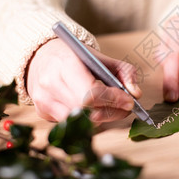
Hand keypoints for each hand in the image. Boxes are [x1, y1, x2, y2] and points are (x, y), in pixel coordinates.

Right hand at [26, 38, 141, 122]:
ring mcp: (44, 100)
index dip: (113, 100)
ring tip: (111, 108)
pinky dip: (86, 120)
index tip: (129, 101)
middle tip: (125, 108)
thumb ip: (124, 72)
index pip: (91, 92)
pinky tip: (93, 109)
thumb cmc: (75, 57)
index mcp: (66, 64)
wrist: (42, 55)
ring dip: (101, 118)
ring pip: (80, 122)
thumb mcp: (102, 57)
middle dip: (112, 112)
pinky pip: (71, 124)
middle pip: (87, 111)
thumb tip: (136, 94)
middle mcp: (50, 84)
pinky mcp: (42, 112)